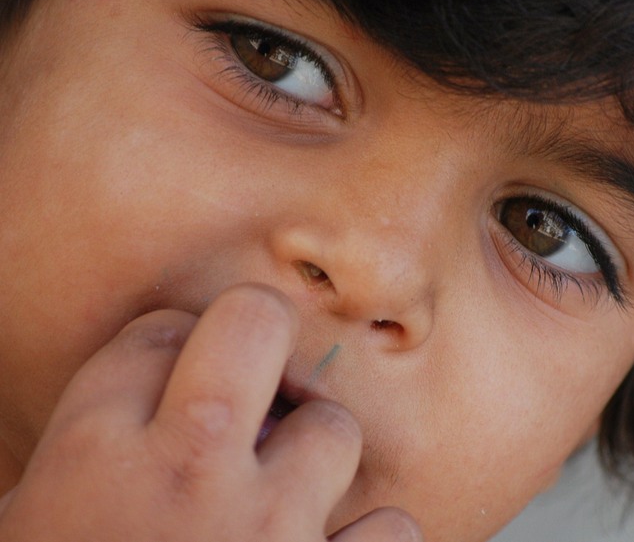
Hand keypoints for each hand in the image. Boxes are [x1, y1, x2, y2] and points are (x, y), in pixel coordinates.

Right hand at [0, 284, 420, 540]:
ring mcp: (267, 532)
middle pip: (254, 321)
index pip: (155, 334)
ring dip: (314, 459)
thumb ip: (75, 469)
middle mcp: (186, 473)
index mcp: (91, 456)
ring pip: (334, 429)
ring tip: (282, 496)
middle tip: (255, 367)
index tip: (179, 374)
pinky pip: (390, 532)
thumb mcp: (29, 532)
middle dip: (258, 330)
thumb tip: (129, 419)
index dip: (172, 346)